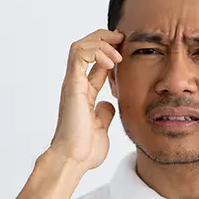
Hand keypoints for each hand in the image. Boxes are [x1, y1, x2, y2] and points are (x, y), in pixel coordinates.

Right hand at [48, 29, 123, 170]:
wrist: (73, 161)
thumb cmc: (85, 149)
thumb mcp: (101, 126)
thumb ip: (104, 113)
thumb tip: (109, 104)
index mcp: (84, 92)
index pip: (95, 62)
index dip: (110, 51)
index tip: (127, 50)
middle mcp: (76, 84)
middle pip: (85, 47)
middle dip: (104, 38)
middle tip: (123, 40)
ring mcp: (72, 84)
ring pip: (80, 45)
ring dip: (101, 42)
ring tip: (117, 52)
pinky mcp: (72, 85)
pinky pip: (79, 54)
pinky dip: (96, 51)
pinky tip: (111, 62)